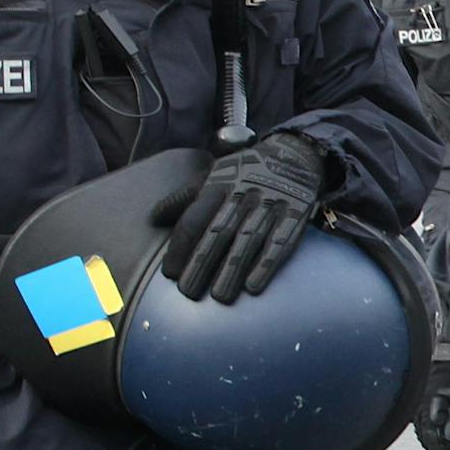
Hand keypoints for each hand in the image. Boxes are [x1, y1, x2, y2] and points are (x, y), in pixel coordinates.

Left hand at [154, 131, 326, 303]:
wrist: (296, 153)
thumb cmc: (247, 171)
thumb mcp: (214, 173)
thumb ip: (185, 197)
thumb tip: (153, 218)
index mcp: (219, 185)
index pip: (194, 218)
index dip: (180, 247)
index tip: (170, 273)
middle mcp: (243, 194)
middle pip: (219, 232)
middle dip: (202, 263)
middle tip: (188, 292)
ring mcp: (271, 205)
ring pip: (248, 241)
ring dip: (232, 270)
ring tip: (220, 296)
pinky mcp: (295, 214)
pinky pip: (280, 242)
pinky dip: (266, 265)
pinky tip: (254, 286)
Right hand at [413, 351, 449, 449]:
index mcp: (428, 404)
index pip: (433, 436)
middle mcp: (419, 404)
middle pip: (426, 435)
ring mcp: (419, 401)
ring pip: (424, 429)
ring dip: (435, 444)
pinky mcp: (424, 397)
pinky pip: (425, 420)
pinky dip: (433, 432)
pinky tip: (440, 439)